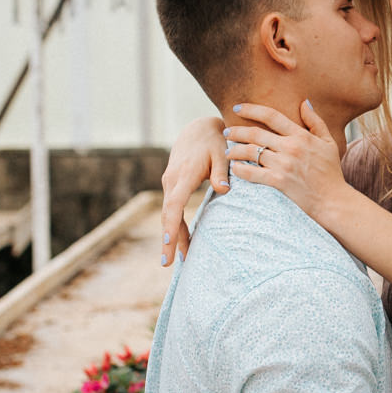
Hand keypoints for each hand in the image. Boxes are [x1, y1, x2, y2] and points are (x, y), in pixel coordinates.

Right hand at [160, 115, 229, 265]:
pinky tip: (181, 242)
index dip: (171, 225)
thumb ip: (222, 172)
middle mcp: (172, 180)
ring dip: (172, 236)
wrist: (198, 129)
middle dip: (167, 240)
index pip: (174, 204)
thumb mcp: (221, 153)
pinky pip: (172, 209)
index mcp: (184, 174)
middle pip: (168, 215)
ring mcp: (170, 183)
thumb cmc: (214, 141)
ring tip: (177, 260)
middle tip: (168, 263)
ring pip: (169, 214)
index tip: (169, 244)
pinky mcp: (172, 186)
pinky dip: (174, 226)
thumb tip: (224, 190)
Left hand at [225, 101, 349, 221]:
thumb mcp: (328, 142)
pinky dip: (240, 170)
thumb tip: (304, 102)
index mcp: (301, 135)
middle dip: (236, 131)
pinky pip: (252, 173)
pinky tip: (234, 168)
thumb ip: (315, 121)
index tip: (237, 108)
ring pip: (251, 152)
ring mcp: (284, 164)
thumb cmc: (331, 172)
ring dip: (234, 150)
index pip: (271, 116)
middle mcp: (291, 147)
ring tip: (228, 152)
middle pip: (255, 133)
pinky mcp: (278, 181)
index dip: (251, 109)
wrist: (333, 200)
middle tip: (226, 132)